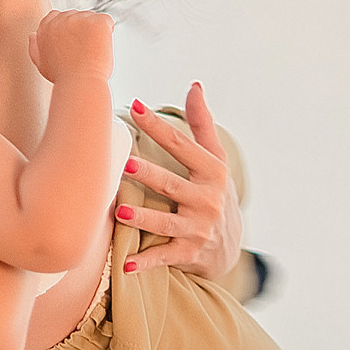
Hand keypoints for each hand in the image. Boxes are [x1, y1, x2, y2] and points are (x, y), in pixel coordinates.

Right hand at [26, 9, 112, 83]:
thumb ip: (35, 47)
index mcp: (46, 27)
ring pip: (91, 17)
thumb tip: (33, 35)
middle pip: (76, 15)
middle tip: (83, 50)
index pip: (57, 16)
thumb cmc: (63, 77)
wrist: (79, 83)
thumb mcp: (41, 63)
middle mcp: (61, 19)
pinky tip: (102, 45)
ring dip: (94, 31)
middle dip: (82, 29)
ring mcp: (79, 19)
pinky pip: (106, 20)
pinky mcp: (97, 21)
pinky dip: (108, 31)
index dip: (68, 30)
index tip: (73, 43)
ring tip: (92, 51)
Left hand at [118, 83, 243, 283]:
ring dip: (144, 218)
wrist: (229, 247)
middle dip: (151, 175)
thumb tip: (194, 84)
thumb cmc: (213, 193)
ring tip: (121, 212)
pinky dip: (146, 262)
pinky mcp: (189, 254)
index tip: (134, 106)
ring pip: (166, 222)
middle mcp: (206, 200)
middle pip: (172, 184)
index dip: (157, 127)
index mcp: (211, 173)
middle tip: (126, 164)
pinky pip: (164, 257)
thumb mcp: (214, 160)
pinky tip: (126, 265)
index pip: (181, 146)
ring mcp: (198, 229)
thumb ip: (201, 124)